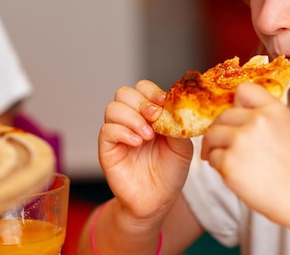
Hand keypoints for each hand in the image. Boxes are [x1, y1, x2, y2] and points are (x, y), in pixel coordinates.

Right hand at [99, 80, 192, 219]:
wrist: (158, 200)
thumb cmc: (170, 172)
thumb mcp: (182, 146)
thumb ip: (177, 124)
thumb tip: (172, 106)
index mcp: (149, 114)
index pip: (143, 88)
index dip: (152, 91)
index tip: (164, 102)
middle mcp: (131, 119)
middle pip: (124, 93)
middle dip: (141, 102)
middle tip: (155, 117)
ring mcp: (117, 133)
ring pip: (113, 108)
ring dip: (132, 117)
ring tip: (148, 136)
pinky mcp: (107, 149)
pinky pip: (107, 130)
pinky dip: (123, 132)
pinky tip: (137, 143)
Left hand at [201, 82, 289, 223]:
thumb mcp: (288, 128)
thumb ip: (264, 116)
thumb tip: (233, 110)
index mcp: (274, 109)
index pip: (243, 90)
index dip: (236, 103)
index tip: (236, 118)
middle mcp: (257, 120)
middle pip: (222, 115)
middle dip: (221, 131)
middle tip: (227, 145)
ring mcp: (241, 140)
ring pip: (212, 135)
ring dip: (215, 148)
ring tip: (230, 160)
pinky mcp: (230, 162)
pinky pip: (212, 157)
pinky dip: (218, 166)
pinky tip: (235, 174)